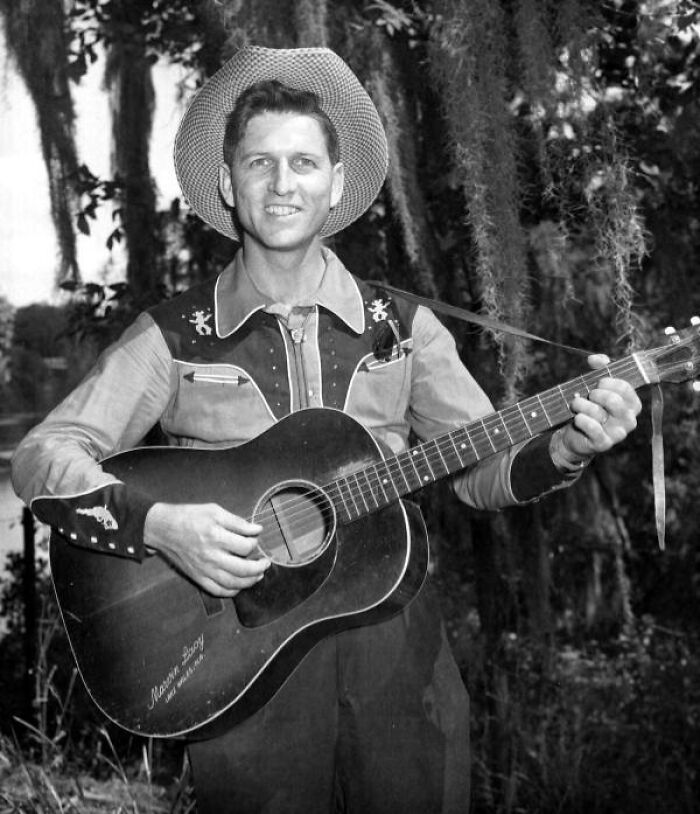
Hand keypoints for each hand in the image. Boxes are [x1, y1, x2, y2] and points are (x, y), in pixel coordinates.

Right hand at [144, 502, 269, 596]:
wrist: (163, 529)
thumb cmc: (189, 517)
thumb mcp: (214, 511)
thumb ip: (237, 522)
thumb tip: (257, 529)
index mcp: (216, 536)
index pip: (245, 546)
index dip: (255, 543)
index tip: (255, 538)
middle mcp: (211, 556)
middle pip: (243, 569)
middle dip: (259, 567)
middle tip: (266, 563)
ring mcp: (204, 569)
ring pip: (233, 583)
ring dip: (250, 581)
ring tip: (258, 575)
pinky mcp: (197, 577)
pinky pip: (217, 591)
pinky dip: (231, 591)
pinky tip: (239, 586)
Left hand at [553, 353, 642, 468]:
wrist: (576, 434)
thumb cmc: (590, 407)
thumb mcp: (596, 386)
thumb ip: (600, 369)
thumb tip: (596, 359)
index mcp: (632, 404)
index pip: (625, 388)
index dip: (608, 381)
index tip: (597, 382)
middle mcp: (629, 419)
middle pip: (614, 400)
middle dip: (595, 394)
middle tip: (587, 395)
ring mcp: (618, 433)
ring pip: (599, 412)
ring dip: (581, 405)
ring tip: (575, 405)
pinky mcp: (604, 444)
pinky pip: (593, 428)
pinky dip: (581, 420)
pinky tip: (577, 418)